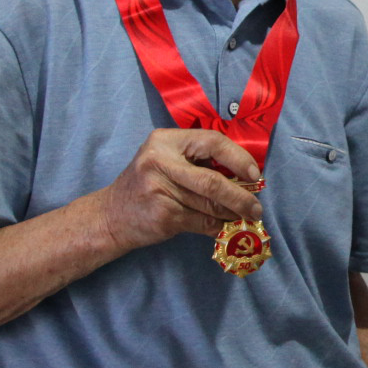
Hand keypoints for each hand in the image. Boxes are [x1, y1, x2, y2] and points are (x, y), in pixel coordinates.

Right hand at [99, 129, 264, 248]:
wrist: (111, 215)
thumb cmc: (146, 185)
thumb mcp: (165, 160)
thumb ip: (197, 159)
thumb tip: (243, 172)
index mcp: (165, 140)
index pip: (212, 141)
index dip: (238, 158)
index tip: (254, 174)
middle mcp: (160, 161)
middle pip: (213, 180)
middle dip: (241, 196)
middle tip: (255, 207)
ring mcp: (159, 189)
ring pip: (210, 204)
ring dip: (232, 213)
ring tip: (244, 217)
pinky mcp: (163, 214)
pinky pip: (201, 221)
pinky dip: (217, 226)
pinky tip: (224, 227)